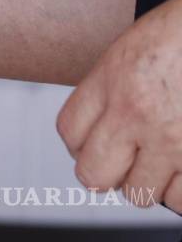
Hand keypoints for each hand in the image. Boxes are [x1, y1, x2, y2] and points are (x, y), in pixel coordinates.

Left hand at [57, 0, 181, 210]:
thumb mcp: (134, 49)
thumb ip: (112, 87)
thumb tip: (104, 128)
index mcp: (113, 80)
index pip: (69, 132)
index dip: (80, 144)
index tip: (94, 144)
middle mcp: (136, 113)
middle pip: (93, 173)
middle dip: (106, 172)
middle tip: (123, 164)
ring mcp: (173, 140)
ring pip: (139, 193)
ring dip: (150, 183)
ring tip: (162, 163)